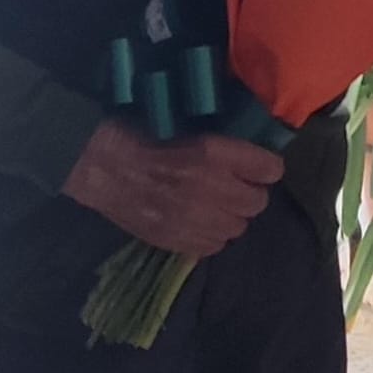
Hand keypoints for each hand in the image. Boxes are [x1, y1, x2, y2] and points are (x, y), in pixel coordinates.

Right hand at [62, 119, 283, 257]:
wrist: (104, 166)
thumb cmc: (146, 136)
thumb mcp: (191, 127)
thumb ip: (224, 146)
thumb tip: (253, 156)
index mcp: (213, 152)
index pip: (268, 168)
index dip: (267, 168)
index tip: (262, 168)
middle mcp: (209, 188)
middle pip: (257, 202)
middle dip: (251, 194)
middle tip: (238, 188)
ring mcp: (193, 218)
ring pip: (237, 228)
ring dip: (231, 217)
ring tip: (217, 206)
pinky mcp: (176, 240)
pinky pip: (212, 246)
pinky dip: (211, 236)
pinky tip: (200, 222)